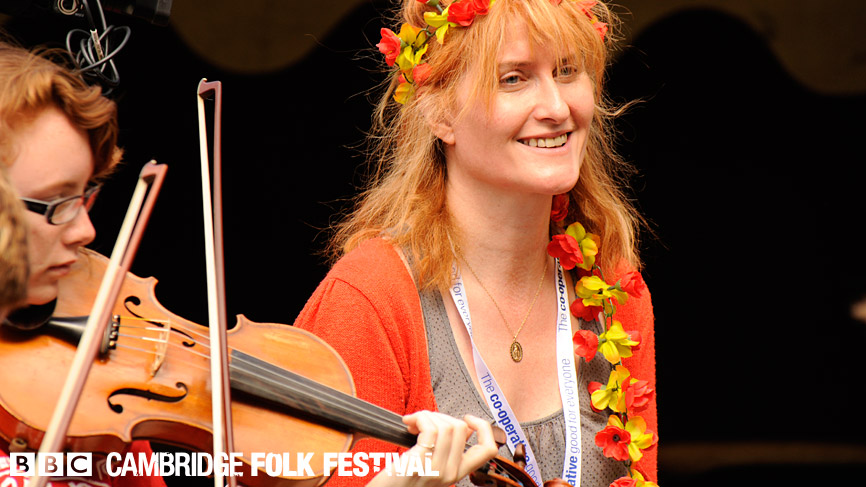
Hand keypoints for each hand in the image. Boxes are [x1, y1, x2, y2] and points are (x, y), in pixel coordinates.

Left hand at [368, 411, 498, 486]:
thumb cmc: (400, 479)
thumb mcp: (432, 465)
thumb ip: (448, 449)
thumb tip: (464, 426)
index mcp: (456, 473)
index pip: (488, 450)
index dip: (483, 427)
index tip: (467, 418)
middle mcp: (450, 473)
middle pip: (461, 428)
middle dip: (440, 416)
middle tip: (423, 421)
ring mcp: (435, 470)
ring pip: (446, 426)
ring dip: (427, 416)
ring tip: (413, 423)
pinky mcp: (418, 464)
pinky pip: (429, 429)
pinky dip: (419, 418)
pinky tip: (408, 423)